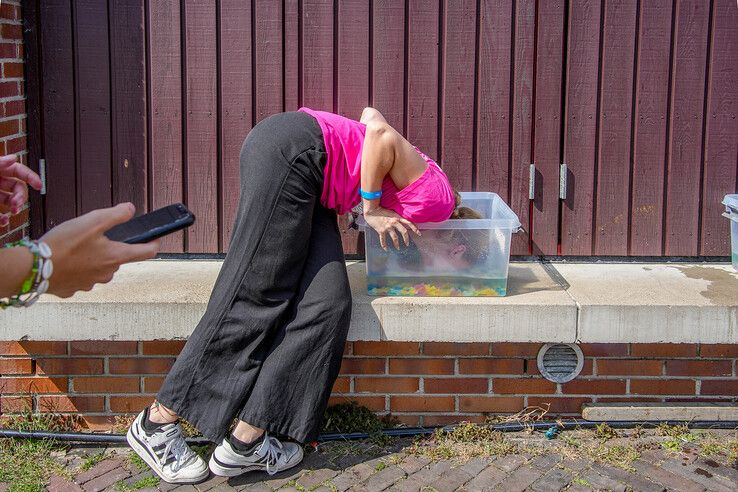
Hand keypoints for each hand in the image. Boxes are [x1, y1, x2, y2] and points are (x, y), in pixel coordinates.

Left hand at [0, 154, 41, 225]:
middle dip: (21, 196)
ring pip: (9, 202)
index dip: (30, 177)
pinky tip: (4, 220)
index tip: (39, 185)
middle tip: (17, 203)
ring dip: (15, 207)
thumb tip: (13, 158)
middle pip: (17, 188)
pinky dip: (3, 219)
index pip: (18, 171)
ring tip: (14, 211)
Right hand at [39, 203, 160, 296]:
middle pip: (119, 259)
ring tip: (77, 248)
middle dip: (112, 248)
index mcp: (115, 257)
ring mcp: (90, 283)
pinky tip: (65, 261)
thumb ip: (116, 215)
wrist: (33, 268)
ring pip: (100, 268)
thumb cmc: (63, 244)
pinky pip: (81, 277)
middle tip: (95, 237)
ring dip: (94, 259)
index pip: (146, 253)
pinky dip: (77, 269)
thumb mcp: (92, 221)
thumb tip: (131, 209)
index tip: (156, 240)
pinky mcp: (74, 289)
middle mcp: (107, 273)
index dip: (153, 244)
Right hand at [363, 206, 419, 250]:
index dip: (415, 229)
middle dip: (406, 239)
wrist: (372, 211)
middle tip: (407, 244)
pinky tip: (386, 249)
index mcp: (397, 217)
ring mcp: (387, 227)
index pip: (409, 223)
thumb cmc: (382, 211)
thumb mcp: (392, 213)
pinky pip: (383, 240)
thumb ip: (398, 218)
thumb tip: (404, 224)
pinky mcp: (381, 230)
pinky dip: (384, 245)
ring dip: (397, 244)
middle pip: (404, 232)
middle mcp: (394, 222)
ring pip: (395, 237)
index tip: (419, 234)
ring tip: (398, 248)